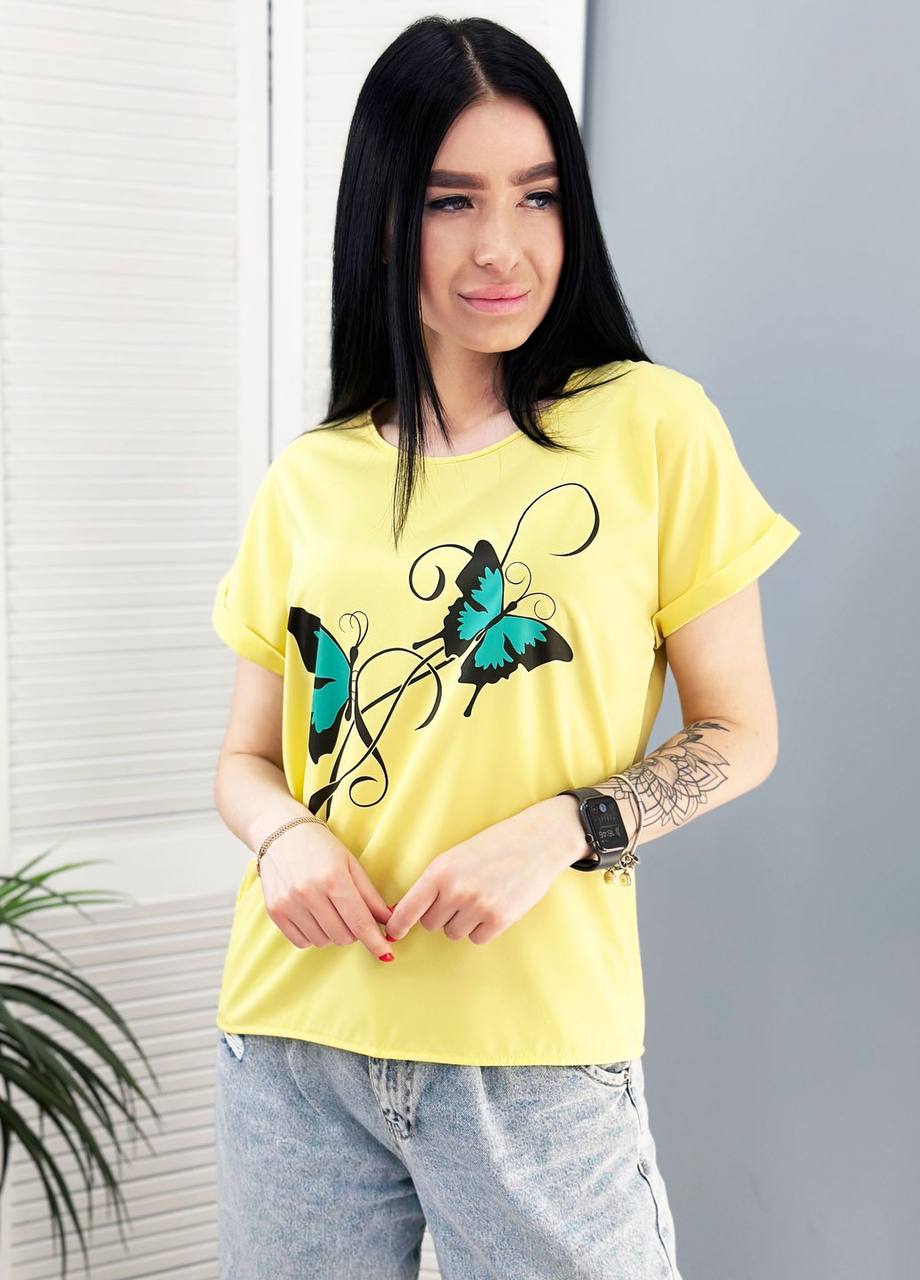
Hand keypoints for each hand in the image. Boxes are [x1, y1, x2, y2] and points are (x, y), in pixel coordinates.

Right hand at [258, 820, 394, 961]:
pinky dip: (314, 935)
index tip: (387, 954)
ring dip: (333, 933)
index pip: (360, 922)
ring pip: (324, 941)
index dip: (376, 942)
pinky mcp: (275, 912)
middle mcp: (309, 892)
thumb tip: (390, 921)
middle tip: (351, 913)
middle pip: (343, 936)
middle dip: (354, 931)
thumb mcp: (351, 864)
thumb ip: (370, 896)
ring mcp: (289, 903)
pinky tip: (314, 916)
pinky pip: (302, 942)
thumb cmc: (321, 847)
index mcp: (333, 878)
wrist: (280, 832)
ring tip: (329, 909)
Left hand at [386, 798, 583, 945]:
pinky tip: (492, 906)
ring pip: (452, 933)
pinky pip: (476, 939)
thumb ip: (431, 884)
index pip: (408, 908)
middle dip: (440, 914)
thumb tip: (402, 914)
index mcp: (440, 871)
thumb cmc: (493, 847)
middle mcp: (456, 890)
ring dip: (461, 922)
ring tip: (479, 897)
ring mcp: (479, 906)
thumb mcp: (455, 857)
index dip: (397, 924)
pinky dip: (481, 928)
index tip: (393, 933)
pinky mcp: (500, 919)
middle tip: (460, 895)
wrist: (537, 841)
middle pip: (430, 923)